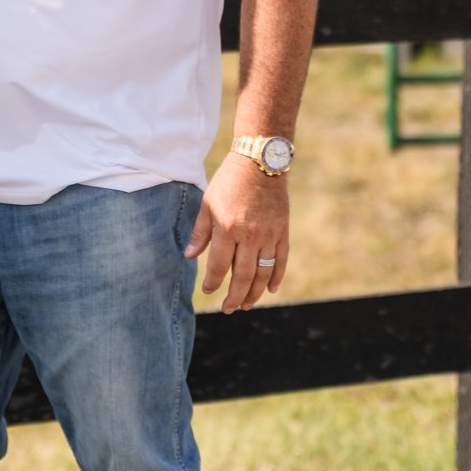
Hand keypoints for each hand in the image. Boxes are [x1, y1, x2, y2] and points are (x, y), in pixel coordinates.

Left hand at [186, 152, 289, 312]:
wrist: (260, 162)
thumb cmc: (229, 182)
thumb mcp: (208, 203)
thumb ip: (200, 232)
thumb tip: (188, 256)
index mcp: (227, 228)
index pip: (218, 266)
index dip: (212, 282)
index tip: (209, 290)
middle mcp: (249, 235)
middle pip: (242, 276)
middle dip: (234, 297)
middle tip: (228, 308)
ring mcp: (269, 234)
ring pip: (262, 272)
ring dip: (254, 293)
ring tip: (246, 305)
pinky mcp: (282, 231)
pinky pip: (281, 260)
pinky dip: (276, 277)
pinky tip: (269, 289)